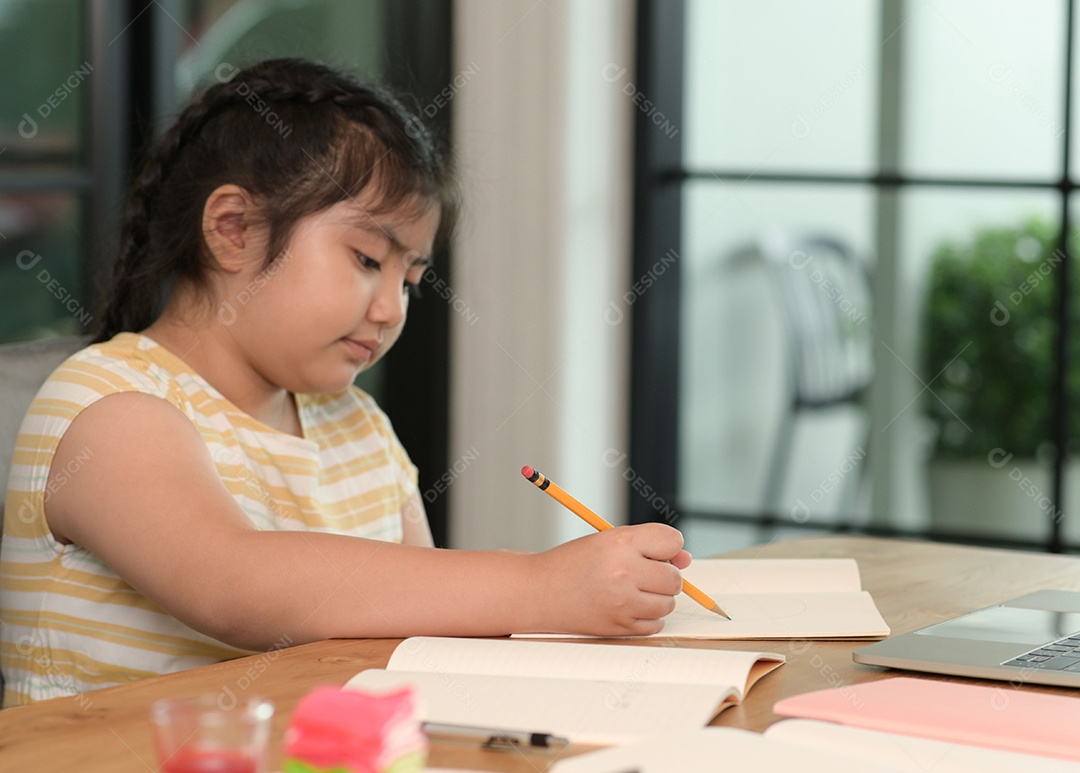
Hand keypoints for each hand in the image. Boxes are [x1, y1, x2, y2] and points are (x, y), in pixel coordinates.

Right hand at [530, 523, 690, 636]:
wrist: (539, 592)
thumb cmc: (573, 563)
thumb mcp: (607, 541)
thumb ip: (648, 546)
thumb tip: (685, 559)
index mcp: (620, 543)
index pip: (671, 541)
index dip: (668, 546)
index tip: (658, 551)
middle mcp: (624, 572)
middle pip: (674, 577)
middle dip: (665, 575)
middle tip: (642, 573)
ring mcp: (623, 603)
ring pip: (668, 603)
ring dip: (657, 597)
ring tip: (632, 590)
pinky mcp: (620, 626)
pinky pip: (656, 624)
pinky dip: (648, 617)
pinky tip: (627, 606)